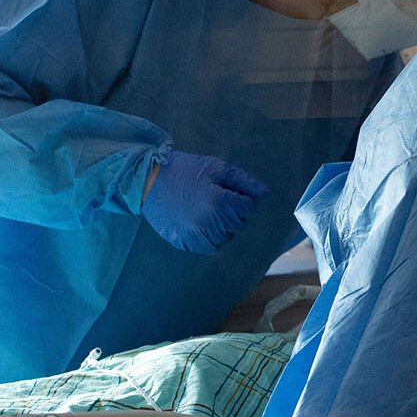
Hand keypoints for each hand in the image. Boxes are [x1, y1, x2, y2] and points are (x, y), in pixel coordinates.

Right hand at [141, 151, 267, 254]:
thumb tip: (266, 193)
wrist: (150, 182)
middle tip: (214, 198)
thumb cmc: (186, 171)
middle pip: (238, 223)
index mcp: (219, 202)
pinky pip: (210, 247)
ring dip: (223, 226)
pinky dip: (210, 237)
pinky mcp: (185, 243)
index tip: (225, 191)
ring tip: (207, 210)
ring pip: (226, 237)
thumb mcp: (217, 168)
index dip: (240, 198)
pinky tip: (200, 222)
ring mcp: (196, 236)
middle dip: (232, 211)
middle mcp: (209, 223)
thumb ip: (244, 182)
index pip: (247, 208)